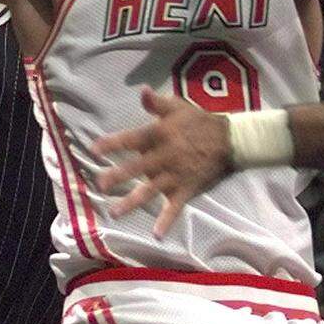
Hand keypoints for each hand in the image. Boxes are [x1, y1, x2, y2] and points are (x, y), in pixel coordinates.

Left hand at [91, 86, 232, 237]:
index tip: (93, 150)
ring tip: (114, 212)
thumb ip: (157, 102)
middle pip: (137, 168)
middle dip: (118, 176)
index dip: (112, 143)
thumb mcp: (178, 107)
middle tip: (100, 184)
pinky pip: (175, 207)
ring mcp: (175, 175)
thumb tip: (141, 90)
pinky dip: (167, 220)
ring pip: (151, 190)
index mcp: (160, 134)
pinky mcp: (186, 189)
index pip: (132, 139)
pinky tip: (157, 234)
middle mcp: (164, 156)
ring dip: (132, 202)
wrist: (229, 140)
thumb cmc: (198, 121)